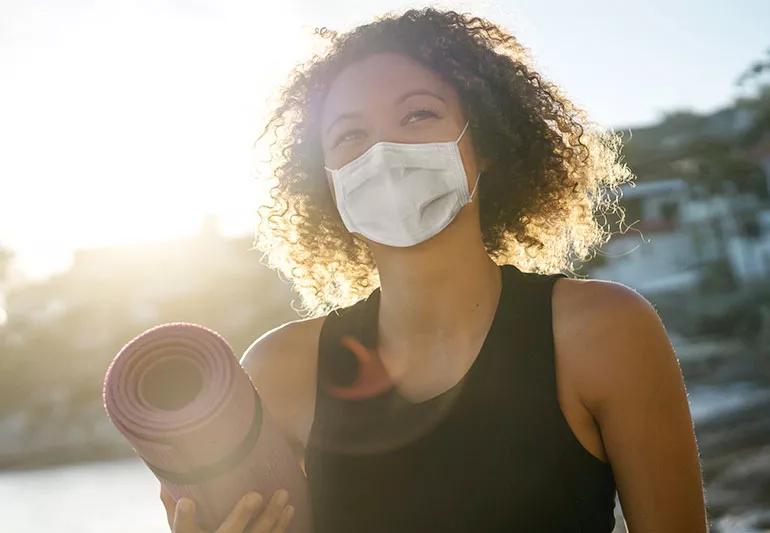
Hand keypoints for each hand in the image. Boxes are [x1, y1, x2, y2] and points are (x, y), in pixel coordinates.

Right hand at [160, 485, 294, 532]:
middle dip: (241, 516)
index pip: (183, 530)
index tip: (187, 502)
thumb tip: (164, 478)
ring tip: (283, 496)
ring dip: (272, 517)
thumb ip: (172, 505)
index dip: (183, 518)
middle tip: (255, 496)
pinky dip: (281, 527)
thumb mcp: (181, 530)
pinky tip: (290, 510)